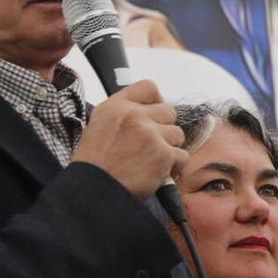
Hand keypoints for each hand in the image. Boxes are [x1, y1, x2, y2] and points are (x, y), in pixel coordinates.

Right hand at [71, 77, 183, 198]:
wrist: (95, 190)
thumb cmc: (96, 163)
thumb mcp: (99, 125)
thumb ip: (123, 113)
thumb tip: (148, 109)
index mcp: (116, 106)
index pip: (149, 87)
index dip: (156, 100)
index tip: (154, 114)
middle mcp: (134, 116)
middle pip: (169, 111)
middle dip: (164, 128)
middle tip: (151, 144)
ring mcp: (151, 134)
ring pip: (177, 134)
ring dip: (169, 148)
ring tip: (151, 160)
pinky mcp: (164, 154)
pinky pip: (182, 156)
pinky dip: (174, 166)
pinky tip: (157, 172)